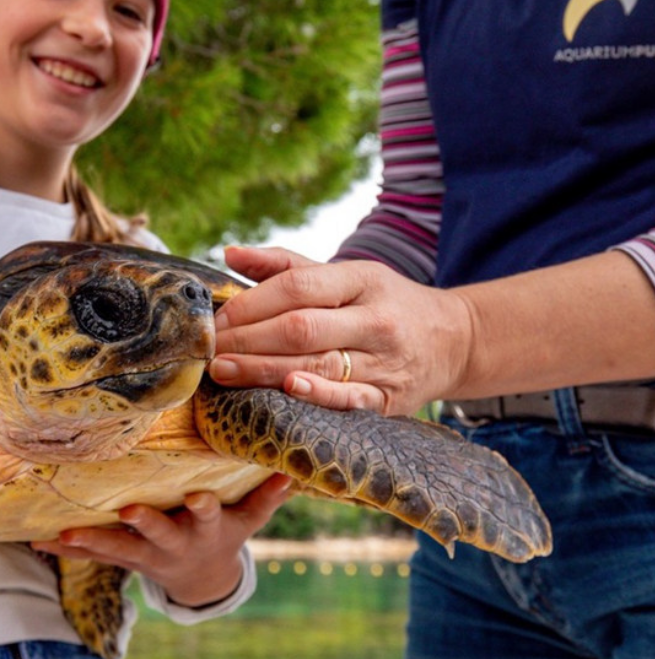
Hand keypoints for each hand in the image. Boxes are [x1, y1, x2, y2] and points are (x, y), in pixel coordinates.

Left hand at [32, 474, 292, 606]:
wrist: (199, 578)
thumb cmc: (224, 535)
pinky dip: (66, 549)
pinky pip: (92, 555)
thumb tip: (292, 472)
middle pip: (157, 535)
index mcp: (204, 530)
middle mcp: (173, 544)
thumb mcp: (247, 520)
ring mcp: (145, 554)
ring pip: (117, 549)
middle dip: (144, 524)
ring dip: (91, 541)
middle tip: (127, 510)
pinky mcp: (123, 558)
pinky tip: (37, 541)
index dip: (203, 507)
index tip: (198, 497)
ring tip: (63, 533)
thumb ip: (266, 497)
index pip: (206, 516)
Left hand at [208, 246, 471, 415]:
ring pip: (319, 364)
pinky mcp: (391, 398)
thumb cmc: (383, 303)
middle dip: (248, 340)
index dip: (250, 304)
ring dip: (265, 370)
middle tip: (209, 351)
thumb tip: (230, 253)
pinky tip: (287, 390)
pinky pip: (351, 399)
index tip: (217, 320)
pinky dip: (319, 395)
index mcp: (361, 279)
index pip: (297, 287)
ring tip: (225, 372)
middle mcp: (375, 318)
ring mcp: (385, 360)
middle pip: (301, 328)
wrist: (455, 340)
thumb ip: (286, 266)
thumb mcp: (346, 274)